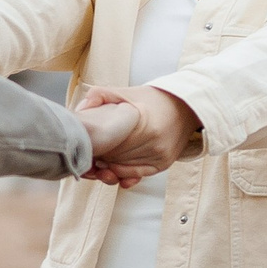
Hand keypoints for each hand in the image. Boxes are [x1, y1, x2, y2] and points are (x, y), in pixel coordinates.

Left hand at [77, 83, 200, 185]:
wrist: (186, 106)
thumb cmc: (153, 98)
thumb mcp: (125, 92)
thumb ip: (99, 96)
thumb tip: (80, 110)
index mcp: (144, 123)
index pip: (111, 144)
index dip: (95, 147)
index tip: (86, 145)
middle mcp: (154, 143)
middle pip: (116, 159)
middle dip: (99, 159)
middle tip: (87, 156)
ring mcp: (160, 155)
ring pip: (125, 170)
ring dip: (108, 169)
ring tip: (97, 162)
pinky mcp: (164, 164)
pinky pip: (138, 175)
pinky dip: (123, 174)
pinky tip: (113, 170)